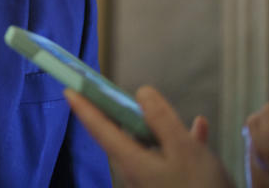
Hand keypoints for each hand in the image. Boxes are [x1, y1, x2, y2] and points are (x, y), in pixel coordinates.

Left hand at [66, 86, 234, 187]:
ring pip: (149, 144)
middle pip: (122, 135)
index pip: (100, 129)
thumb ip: (161, 120)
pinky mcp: (171, 185)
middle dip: (119, 112)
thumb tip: (141, 93)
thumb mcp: (184, 150)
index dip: (84, 108)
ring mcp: (152, 181)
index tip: (68, 89)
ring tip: (166, 107)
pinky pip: (171, 158)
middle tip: (113, 91)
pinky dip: (182, 141)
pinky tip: (200, 128)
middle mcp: (135, 173)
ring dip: (157, 126)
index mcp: (131, 162)